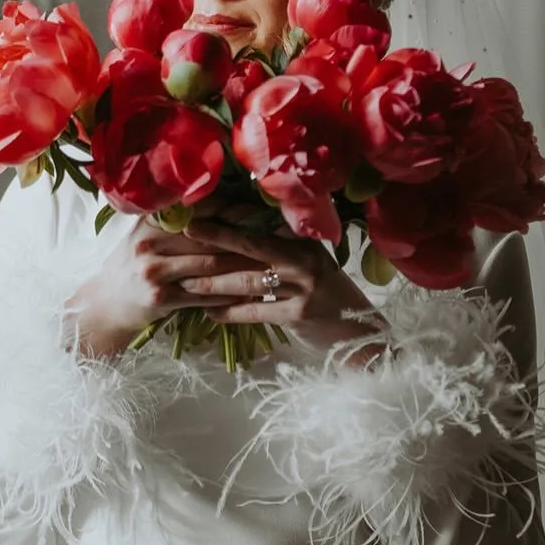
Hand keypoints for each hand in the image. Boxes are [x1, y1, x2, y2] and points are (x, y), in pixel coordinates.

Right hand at [65, 216, 264, 356]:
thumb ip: (177, 221)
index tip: (264, 209)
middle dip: (246, 238)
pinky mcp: (160, 298)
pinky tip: (251, 294)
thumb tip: (226, 203)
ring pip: (211, 266)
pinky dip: (230, 294)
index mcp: (151, 221)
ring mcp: (154, 271)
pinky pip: (204, 295)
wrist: (106, 303)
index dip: (233, 208)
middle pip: (210, 237)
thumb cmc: (133, 266)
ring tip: (273, 265)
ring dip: (244, 266)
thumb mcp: (146, 236)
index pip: (200, 209)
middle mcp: (150, 242)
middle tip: (279, 237)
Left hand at [180, 217, 387, 361]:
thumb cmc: (326, 296)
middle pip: (251, 244)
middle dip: (215, 237)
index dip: (230, 215)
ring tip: (187, 283)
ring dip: (213, 282)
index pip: (261, 222)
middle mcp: (306, 257)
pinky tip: (209, 313)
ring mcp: (305, 286)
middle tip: (185, 231)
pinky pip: (255, 310)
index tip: (201, 210)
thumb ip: (280, 249)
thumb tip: (233, 236)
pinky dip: (229, 312)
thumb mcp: (310, 265)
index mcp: (306, 239)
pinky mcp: (300, 315)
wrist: (359, 334)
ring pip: (248, 279)